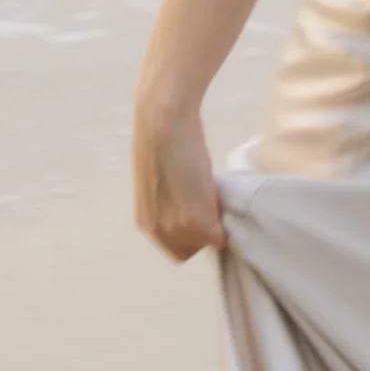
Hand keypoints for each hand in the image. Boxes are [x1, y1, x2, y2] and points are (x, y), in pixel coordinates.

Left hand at [133, 95, 226, 262]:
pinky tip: (217, 193)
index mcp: (146, 221)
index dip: (191, 232)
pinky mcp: (196, 219)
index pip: (175, 247)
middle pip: (190, 249)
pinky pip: (219, 236)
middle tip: (210, 203)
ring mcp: (177, 226)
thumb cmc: (161, 139)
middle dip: (202, 231)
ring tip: (212, 194)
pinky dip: (223, 220)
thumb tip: (193, 208)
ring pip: (206, 243)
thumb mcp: (161, 183)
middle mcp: (158, 230)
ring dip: (214, 223)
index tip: (200, 211)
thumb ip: (172, 204)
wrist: (163, 121)